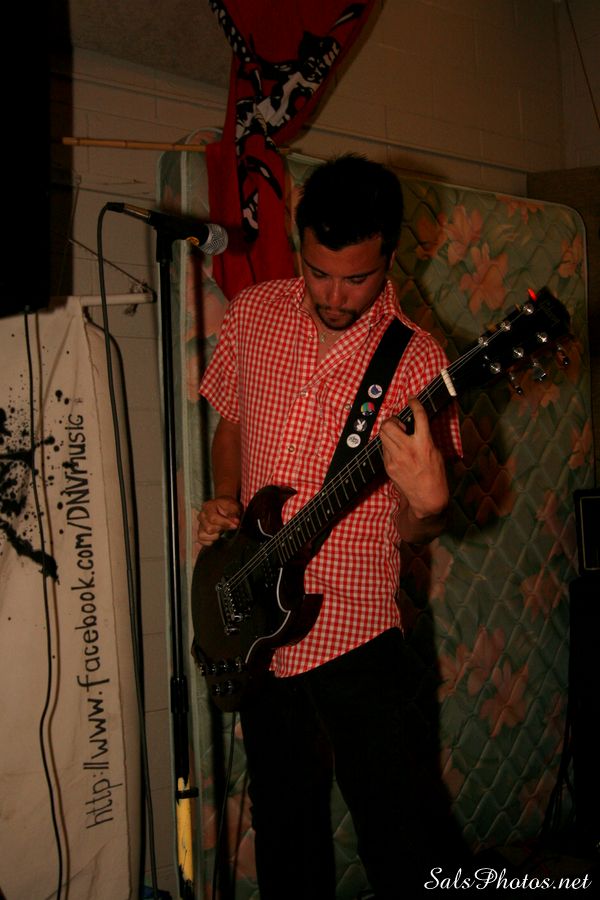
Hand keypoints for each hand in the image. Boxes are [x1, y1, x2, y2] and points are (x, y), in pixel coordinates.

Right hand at [197, 495, 241, 547]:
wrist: (224, 507)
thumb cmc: (227, 507)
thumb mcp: (233, 506)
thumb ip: (233, 513)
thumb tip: (235, 522)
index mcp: (207, 507)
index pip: (213, 518)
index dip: (224, 523)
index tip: (234, 525)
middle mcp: (201, 516)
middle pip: (208, 528)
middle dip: (221, 529)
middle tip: (228, 526)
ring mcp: (200, 525)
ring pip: (203, 535)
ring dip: (215, 535)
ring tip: (221, 530)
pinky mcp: (200, 533)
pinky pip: (201, 540)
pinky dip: (210, 541)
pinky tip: (217, 536)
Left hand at [379, 399, 448, 539]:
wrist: (427, 497)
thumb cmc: (435, 475)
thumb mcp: (435, 452)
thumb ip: (424, 437)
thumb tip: (415, 426)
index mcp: (424, 443)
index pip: (419, 416)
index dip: (415, 403)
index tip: (412, 399)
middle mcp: (408, 449)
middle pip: (389, 424)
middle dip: (392, 420)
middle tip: (399, 424)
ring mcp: (395, 458)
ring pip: (382, 435)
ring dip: (388, 431)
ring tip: (397, 436)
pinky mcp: (388, 466)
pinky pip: (383, 449)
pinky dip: (388, 445)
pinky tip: (396, 450)